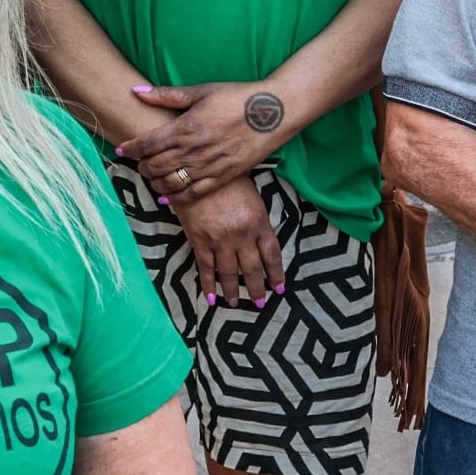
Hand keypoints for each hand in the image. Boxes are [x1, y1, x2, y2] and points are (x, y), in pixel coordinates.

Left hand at [119, 82, 286, 205]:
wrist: (273, 112)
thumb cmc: (237, 97)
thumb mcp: (201, 91)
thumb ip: (167, 95)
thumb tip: (136, 91)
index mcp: (186, 126)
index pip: (148, 143)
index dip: (132, 148)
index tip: (123, 149)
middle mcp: (194, 150)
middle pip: (156, 165)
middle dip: (142, 166)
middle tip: (137, 163)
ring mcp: (209, 166)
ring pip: (171, 183)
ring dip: (155, 182)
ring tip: (151, 178)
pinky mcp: (223, 177)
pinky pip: (194, 194)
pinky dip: (176, 198)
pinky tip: (167, 197)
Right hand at [172, 177, 283, 306]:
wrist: (196, 171)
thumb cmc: (227, 180)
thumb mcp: (252, 197)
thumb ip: (257, 222)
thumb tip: (260, 245)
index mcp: (258, 223)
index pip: (272, 255)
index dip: (277, 274)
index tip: (279, 288)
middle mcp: (242, 235)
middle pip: (253, 270)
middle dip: (257, 289)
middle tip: (259, 303)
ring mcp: (220, 240)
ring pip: (230, 274)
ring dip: (233, 292)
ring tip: (235, 303)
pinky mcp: (200, 241)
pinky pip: (206, 269)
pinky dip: (209, 286)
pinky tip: (211, 298)